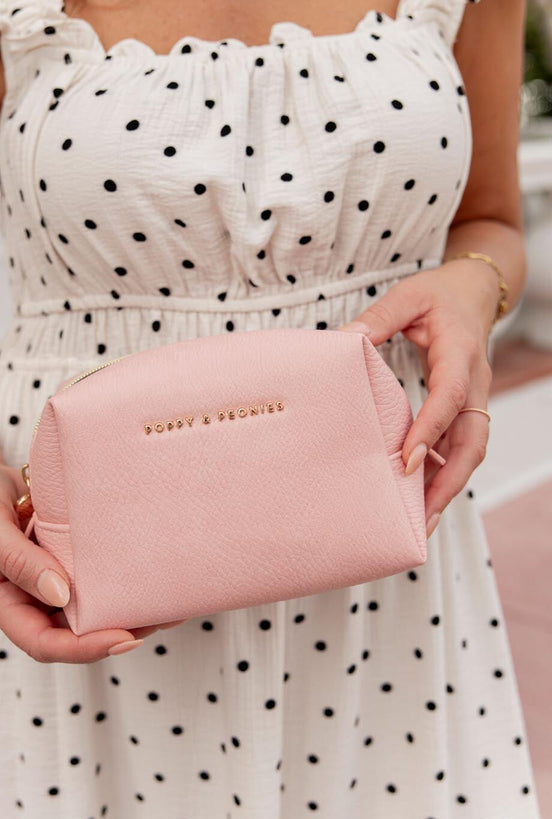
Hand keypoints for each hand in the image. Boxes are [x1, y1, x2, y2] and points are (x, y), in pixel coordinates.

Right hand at [0, 453, 185, 662]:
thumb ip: (18, 561)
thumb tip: (62, 595)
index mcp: (1, 603)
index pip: (43, 643)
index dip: (83, 649)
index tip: (124, 638)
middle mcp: (28, 599)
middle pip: (73, 634)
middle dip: (115, 633)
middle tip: (157, 619)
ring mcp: (48, 580)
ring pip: (87, 608)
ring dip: (124, 608)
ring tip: (164, 601)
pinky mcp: (65, 558)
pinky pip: (92, 575)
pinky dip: (117, 577)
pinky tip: (146, 569)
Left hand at [337, 258, 496, 535]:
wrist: (474, 295)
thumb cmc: (439, 296)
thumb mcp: (408, 296)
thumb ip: (379, 318)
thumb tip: (344, 342)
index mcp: (461, 354)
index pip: (450, 398)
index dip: (432, 430)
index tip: (409, 461)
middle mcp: (475, 384)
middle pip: (473, 441)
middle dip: (451, 482)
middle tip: (422, 518)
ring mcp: (474, 401)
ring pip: (469, 452)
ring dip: (449, 487)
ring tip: (421, 524)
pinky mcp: (465, 411)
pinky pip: (459, 448)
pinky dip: (444, 475)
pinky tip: (418, 499)